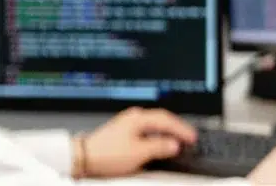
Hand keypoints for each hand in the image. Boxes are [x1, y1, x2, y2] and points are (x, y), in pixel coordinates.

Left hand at [76, 107, 197, 178]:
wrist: (83, 158)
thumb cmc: (107, 154)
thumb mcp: (139, 153)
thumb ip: (159, 147)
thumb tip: (174, 144)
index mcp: (139, 118)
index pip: (167, 120)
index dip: (182, 129)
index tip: (192, 137)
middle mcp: (133, 117)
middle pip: (161, 119)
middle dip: (176, 128)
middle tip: (188, 137)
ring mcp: (127, 124)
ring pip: (154, 124)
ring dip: (166, 131)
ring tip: (176, 140)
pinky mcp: (122, 132)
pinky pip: (146, 130)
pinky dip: (156, 135)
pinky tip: (157, 142)